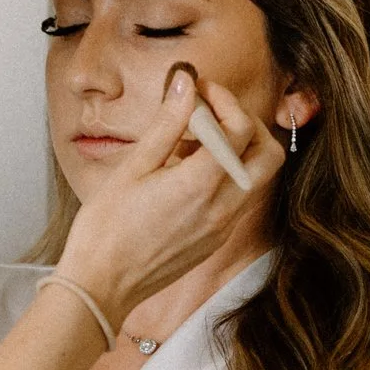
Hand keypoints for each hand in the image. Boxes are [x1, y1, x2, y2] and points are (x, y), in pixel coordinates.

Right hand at [53, 71, 282, 325]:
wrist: (101, 286)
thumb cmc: (106, 229)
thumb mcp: (133, 167)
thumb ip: (167, 123)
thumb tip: (185, 83)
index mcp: (200, 185)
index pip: (241, 129)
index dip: (224, 100)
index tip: (200, 91)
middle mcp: (222, 208)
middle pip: (268, 154)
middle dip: (248, 125)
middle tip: (212, 113)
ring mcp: (223, 227)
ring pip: (256, 177)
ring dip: (237, 151)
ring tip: (191, 143)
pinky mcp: (215, 240)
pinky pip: (237, 199)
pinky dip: (225, 176)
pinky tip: (186, 172)